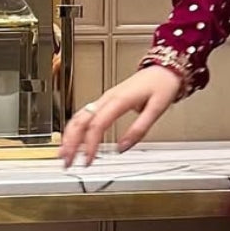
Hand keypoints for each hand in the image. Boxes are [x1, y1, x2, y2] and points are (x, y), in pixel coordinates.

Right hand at [60, 66, 181, 167]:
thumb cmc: (161, 85)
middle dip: (70, 142)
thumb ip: (139, 129)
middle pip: (81, 120)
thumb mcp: (156, 109)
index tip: (88, 161)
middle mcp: (107, 98)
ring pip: (79, 116)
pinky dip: (75, 128)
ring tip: (65, 154)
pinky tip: (73, 139)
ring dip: (69, 136)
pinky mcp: (105, 100)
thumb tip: (123, 148)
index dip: (90, 144)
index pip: (97, 125)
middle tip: (67, 161)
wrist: (164, 69)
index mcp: (119, 100)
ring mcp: (104, 98)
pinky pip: (84, 114)